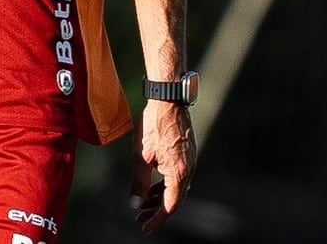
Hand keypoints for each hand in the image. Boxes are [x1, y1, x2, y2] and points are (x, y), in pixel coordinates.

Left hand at [130, 100, 196, 232]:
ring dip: (160, 197)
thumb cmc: (154, 125)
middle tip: (139, 218)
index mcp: (179, 172)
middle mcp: (189, 169)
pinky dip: (165, 184)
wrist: (169, 99)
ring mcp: (190, 160)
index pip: (171, 205)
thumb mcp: (141, 156)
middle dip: (157, 210)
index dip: (157, 219)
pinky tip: (152, 185)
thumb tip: (135, 204)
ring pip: (176, 188)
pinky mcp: (187, 153)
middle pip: (175, 199)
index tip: (144, 227)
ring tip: (142, 203)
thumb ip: (139, 183)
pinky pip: (178, 176)